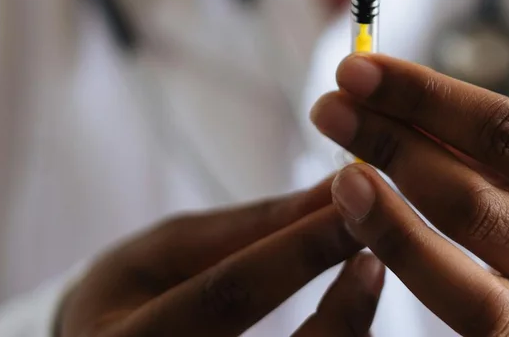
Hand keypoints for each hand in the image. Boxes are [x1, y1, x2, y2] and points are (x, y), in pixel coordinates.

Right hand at [58, 178, 384, 336]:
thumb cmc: (129, 298)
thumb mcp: (170, 251)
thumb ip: (252, 226)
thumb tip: (335, 187)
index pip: (227, 296)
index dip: (298, 250)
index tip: (352, 202)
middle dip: (342, 309)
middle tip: (379, 250)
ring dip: (348, 336)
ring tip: (369, 280)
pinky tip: (352, 322)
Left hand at [310, 55, 508, 335]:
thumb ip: (486, 137)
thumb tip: (380, 94)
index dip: (426, 99)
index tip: (358, 69)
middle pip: (481, 206)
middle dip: (394, 149)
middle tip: (332, 110)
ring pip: (466, 288)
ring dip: (388, 222)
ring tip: (340, 174)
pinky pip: (458, 326)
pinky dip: (404, 273)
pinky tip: (363, 231)